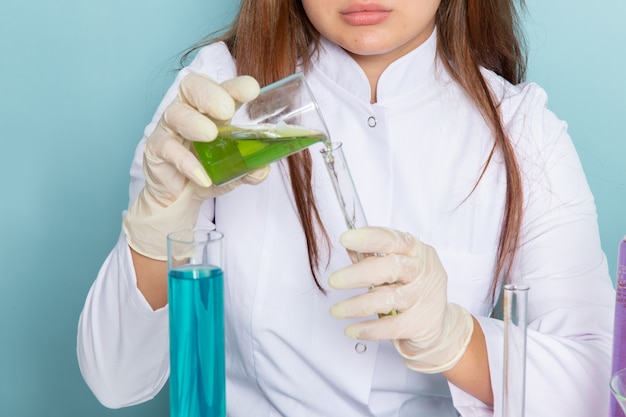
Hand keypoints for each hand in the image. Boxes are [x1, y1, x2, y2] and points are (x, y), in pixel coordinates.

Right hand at [123, 74, 268, 259]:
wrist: (181, 197)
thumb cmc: (207, 171)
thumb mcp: (234, 172)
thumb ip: (249, 169)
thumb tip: (262, 170)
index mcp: (213, 110)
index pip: (222, 89)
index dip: (235, 86)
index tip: (251, 89)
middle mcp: (190, 111)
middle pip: (192, 87)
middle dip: (209, 94)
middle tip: (226, 109)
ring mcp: (170, 128)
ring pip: (175, 113)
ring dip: (193, 122)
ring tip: (210, 135)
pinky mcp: (156, 148)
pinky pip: (168, 149)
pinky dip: (186, 162)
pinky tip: (202, 176)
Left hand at [328, 227, 473, 372]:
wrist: (440, 326)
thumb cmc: (412, 289)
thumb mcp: (396, 267)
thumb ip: (373, 256)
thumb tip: (349, 247)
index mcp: (416, 251)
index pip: (393, 239)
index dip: (369, 238)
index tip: (346, 239)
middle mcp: (423, 271)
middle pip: (390, 267)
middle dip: (358, 274)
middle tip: (334, 280)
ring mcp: (424, 298)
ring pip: (387, 299)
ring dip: (356, 305)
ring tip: (336, 310)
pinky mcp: (421, 324)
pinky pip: (390, 327)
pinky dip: (367, 329)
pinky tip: (351, 329)